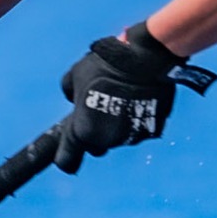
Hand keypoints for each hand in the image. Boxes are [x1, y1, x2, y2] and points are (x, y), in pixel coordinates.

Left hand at [55, 22, 216, 173]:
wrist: (144, 58)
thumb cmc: (106, 65)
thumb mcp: (75, 74)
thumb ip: (69, 92)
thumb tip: (73, 97)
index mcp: (82, 130)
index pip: (66, 160)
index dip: (65, 158)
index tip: (64, 157)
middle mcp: (106, 140)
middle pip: (96, 148)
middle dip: (94, 134)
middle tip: (97, 111)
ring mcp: (130, 137)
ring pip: (118, 139)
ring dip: (117, 126)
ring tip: (121, 98)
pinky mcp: (152, 132)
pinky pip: (140, 130)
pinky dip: (138, 120)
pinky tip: (139, 99)